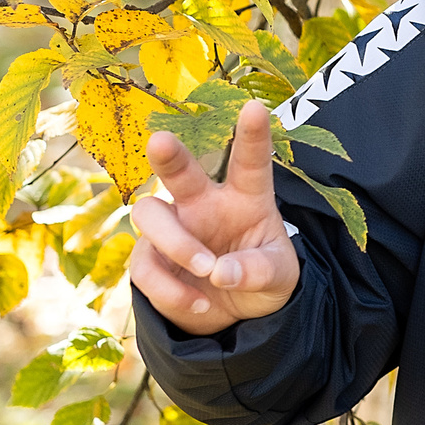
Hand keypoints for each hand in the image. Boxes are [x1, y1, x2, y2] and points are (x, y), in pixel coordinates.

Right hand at [127, 101, 299, 334]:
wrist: (234, 316)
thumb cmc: (262, 278)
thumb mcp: (279, 277)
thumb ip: (259, 271)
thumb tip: (222, 272)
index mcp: (245, 198)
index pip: (249, 163)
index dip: (252, 136)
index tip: (256, 107)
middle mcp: (203, 204)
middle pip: (179, 173)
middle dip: (169, 155)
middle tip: (160, 141)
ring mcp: (172, 228)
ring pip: (150, 215)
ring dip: (178, 244)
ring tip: (209, 270)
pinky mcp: (149, 258)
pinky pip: (145, 267)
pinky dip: (171, 290)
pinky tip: (199, 303)